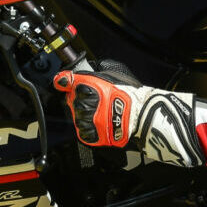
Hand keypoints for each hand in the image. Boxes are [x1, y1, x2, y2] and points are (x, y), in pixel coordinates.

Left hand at [53, 69, 202, 166]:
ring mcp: (86, 121)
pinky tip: (100, 122)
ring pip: (76, 116)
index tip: (63, 81)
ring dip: (84, 114)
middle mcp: (83, 104)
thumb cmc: (131, 94)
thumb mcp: (113, 72)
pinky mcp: (90, 135)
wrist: (142, 116)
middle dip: (79, 98)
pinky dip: (88, 128)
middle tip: (96, 99)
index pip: (65, 81)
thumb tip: (80, 70)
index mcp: (87, 86)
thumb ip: (94, 70)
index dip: (66, 81)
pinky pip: (82, 131)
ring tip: (101, 111)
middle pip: (71, 100)